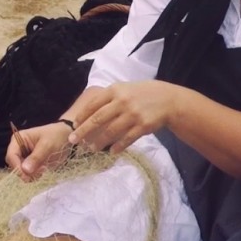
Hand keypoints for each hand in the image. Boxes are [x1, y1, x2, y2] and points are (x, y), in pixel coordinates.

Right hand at [6, 120, 73, 181]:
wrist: (66, 137)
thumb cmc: (56, 136)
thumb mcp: (47, 145)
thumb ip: (36, 157)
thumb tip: (25, 170)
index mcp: (18, 139)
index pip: (11, 155)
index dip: (17, 167)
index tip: (27, 175)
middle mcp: (18, 149)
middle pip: (14, 165)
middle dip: (24, 172)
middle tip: (39, 173)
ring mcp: (24, 157)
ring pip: (20, 171)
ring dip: (30, 175)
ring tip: (44, 170)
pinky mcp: (30, 164)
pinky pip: (28, 174)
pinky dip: (34, 176)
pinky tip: (44, 171)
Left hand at [69, 81, 184, 155]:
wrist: (167, 99)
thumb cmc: (141, 94)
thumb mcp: (123, 89)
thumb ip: (107, 98)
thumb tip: (87, 111)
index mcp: (115, 91)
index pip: (93, 104)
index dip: (82, 116)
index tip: (74, 125)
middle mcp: (122, 102)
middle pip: (98, 119)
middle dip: (83, 131)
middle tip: (73, 140)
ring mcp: (132, 115)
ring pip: (110, 131)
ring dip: (99, 142)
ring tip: (91, 148)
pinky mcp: (143, 126)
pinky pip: (127, 139)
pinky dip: (117, 146)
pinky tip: (111, 151)